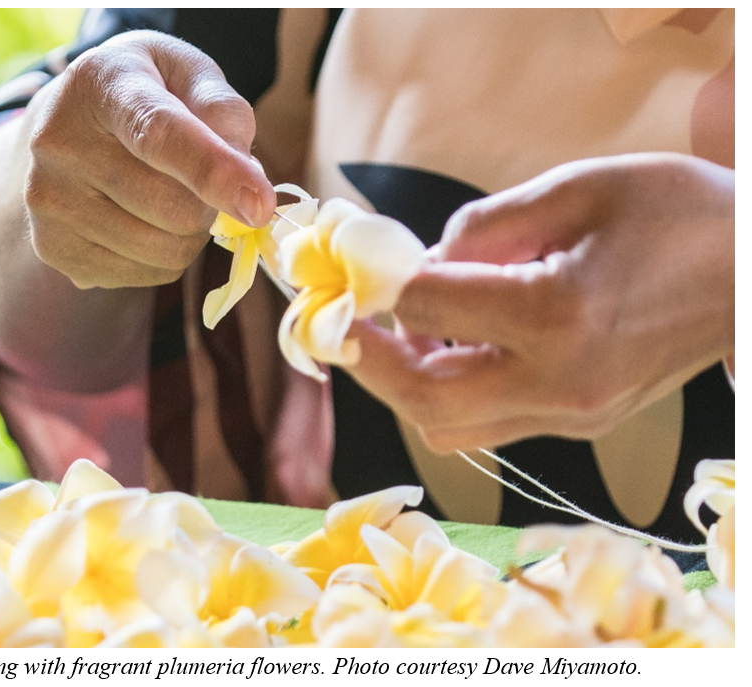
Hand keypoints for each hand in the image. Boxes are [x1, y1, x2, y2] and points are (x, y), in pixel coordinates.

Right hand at [24, 30, 275, 288]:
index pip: (159, 134)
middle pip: (175, 209)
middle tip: (199, 180)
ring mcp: (48, 202)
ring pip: (167, 251)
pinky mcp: (54, 249)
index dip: (214, 172)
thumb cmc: (143, 95)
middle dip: (210, 204)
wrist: (62, 126)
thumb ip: (225, 112)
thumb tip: (248, 180)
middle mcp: (59, 142)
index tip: (260, 205)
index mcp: (101, 84)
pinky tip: (141, 219)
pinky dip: (166, 256)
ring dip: (191, 233)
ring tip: (167, 195)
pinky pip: (149, 276)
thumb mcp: (187, 74)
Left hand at [346, 153, 734, 451]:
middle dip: (367, 362)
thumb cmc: (678, 212)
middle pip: (424, 399)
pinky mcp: (579, 424)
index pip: (428, 309)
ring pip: (448, 427)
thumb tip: (419, 264)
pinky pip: (486, 425)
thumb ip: (485, 228)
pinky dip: (446, 392)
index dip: (377, 286)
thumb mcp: (578, 189)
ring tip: (388, 334)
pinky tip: (444, 349)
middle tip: (340, 324)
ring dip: (402, 385)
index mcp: (560, 313)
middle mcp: (562, 382)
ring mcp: (573, 415)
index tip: (354, 267)